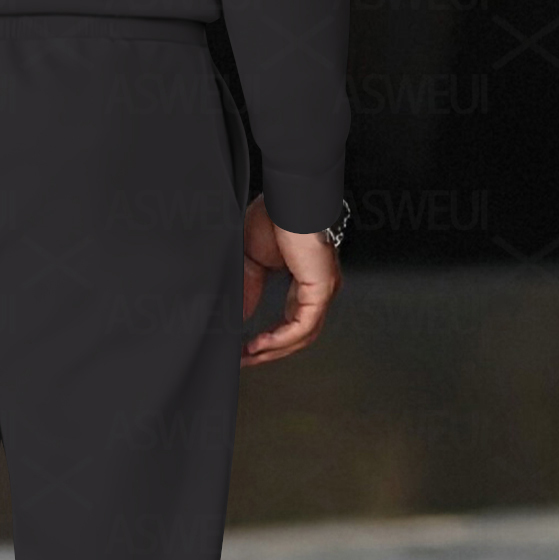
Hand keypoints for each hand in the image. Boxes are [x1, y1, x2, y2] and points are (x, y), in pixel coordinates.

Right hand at [238, 197, 341, 364]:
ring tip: (248, 355)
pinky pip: (304, 325)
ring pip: (302, 335)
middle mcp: (319, 288)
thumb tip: (235, 318)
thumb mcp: (251, 262)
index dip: (269, 340)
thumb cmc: (274, 216)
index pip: (292, 321)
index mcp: (306, 281)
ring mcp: (323, 289)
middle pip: (298, 334)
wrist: (287, 197)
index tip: (245, 351)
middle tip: (244, 361)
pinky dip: (280, 338)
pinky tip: (260, 343)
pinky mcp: (322, 288)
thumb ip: (246, 290)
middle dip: (269, 352)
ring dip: (273, 349)